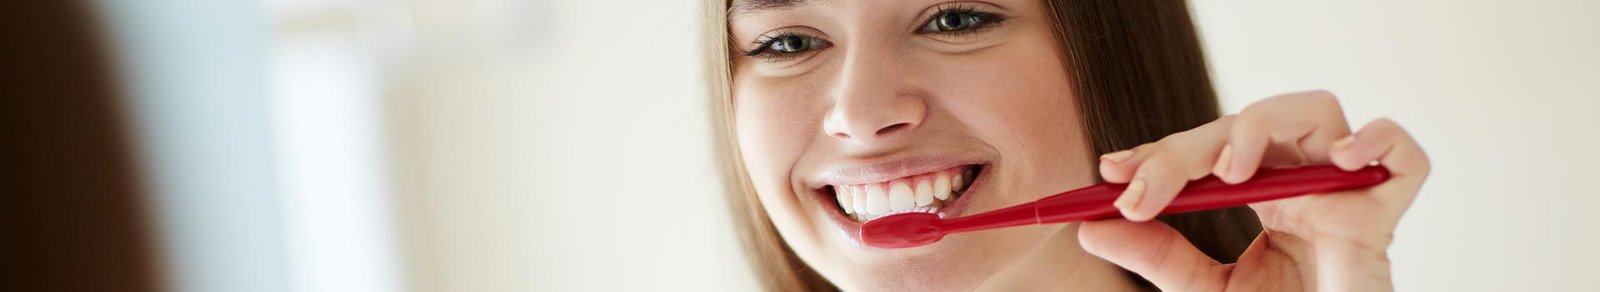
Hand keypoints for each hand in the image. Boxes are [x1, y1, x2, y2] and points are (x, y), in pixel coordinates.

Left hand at [1079, 90, 1429, 290]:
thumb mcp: (1203, 291)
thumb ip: (1156, 256)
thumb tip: (1090, 229)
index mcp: (1268, 196)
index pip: (1211, 149)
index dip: (1162, 153)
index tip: (1111, 172)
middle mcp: (1307, 184)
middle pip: (1248, 127)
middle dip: (1185, 150)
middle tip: (1142, 187)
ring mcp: (1348, 192)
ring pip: (1314, 110)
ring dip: (1261, 126)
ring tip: (1230, 171)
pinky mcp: (1388, 214)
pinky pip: (1401, 154)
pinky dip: (1376, 141)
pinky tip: (1337, 159)